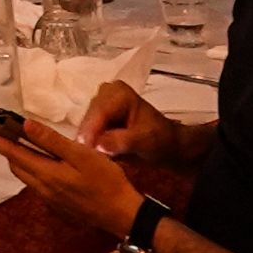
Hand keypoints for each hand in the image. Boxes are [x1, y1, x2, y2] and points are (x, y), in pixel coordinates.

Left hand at [0, 101, 145, 249]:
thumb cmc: (105, 181)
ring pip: (26, 176)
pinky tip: (40, 164)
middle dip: (4, 149)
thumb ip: (52, 141)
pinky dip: (31, 170)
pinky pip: (37, 185)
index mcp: (47, 174)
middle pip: (17, 166)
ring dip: (17, 160)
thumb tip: (26, 126)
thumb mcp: (81, 154)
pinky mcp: (60, 205)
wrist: (122, 214)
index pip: (14, 153)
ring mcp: (51, 199)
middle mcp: (44, 188)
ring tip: (14, 144)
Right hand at [78, 80, 192, 176]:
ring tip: (88, 159)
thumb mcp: (144, 141)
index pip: (99, 112)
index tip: (84, 150)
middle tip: (85, 159)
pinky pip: (88, 130)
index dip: (91, 131)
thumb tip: (98, 145)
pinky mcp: (99, 117)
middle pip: (89, 117)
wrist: (167, 144)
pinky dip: (90, 142)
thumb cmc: (160, 140)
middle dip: (87, 137)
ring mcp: (101, 104)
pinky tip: (92, 154)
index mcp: (119, 93)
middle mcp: (106, 93)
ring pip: (86, 125)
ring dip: (87, 141)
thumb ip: (121, 141)